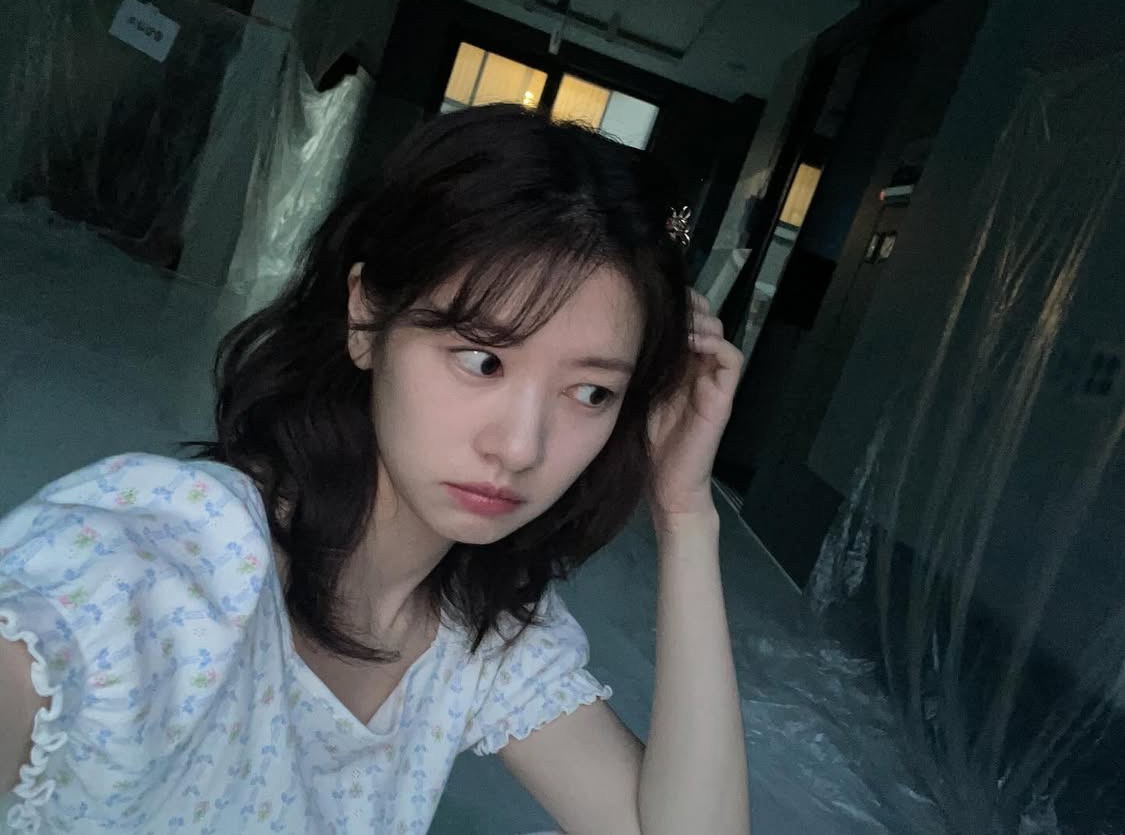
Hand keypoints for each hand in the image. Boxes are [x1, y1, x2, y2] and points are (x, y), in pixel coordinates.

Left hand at [646, 288, 743, 522]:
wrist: (665, 487)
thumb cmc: (644, 444)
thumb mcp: (630, 394)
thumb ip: (628, 366)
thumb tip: (604, 334)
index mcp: (674, 365)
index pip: (682, 319)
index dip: (674, 302)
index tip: (650, 294)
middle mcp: (695, 368)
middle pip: (703, 318)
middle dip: (689, 303)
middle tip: (670, 298)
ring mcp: (711, 381)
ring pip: (719, 331)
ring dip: (702, 319)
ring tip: (681, 318)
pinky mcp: (722, 397)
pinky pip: (731, 358)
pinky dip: (716, 343)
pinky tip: (693, 340)